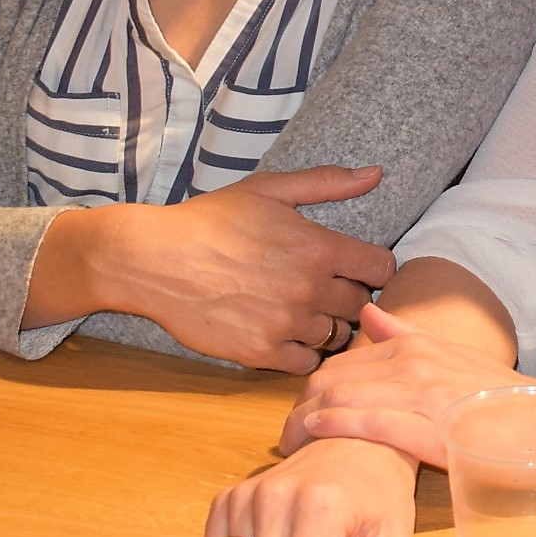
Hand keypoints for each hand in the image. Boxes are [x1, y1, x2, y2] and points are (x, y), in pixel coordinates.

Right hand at [32, 165, 394, 371]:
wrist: (153, 259)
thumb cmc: (211, 220)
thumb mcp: (269, 189)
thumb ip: (327, 182)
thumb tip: (376, 173)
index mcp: (319, 248)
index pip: (382, 269)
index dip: (374, 269)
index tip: (356, 268)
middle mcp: (309, 289)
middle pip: (361, 306)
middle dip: (349, 298)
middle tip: (325, 290)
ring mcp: (285, 324)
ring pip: (336, 337)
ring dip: (327, 326)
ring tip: (302, 312)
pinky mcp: (260, 353)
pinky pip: (306, 363)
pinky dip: (302, 352)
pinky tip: (285, 334)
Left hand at [282, 302, 527, 465]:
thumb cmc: (501, 399)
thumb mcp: (453, 356)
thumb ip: (406, 335)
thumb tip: (367, 311)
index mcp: (417, 346)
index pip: (342, 362)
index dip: (312, 387)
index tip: (297, 412)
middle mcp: (415, 363)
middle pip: (332, 379)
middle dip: (299, 406)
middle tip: (283, 434)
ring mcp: (422, 393)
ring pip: (343, 398)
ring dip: (306, 421)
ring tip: (289, 444)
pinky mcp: (430, 427)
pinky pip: (370, 422)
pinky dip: (336, 425)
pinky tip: (315, 432)